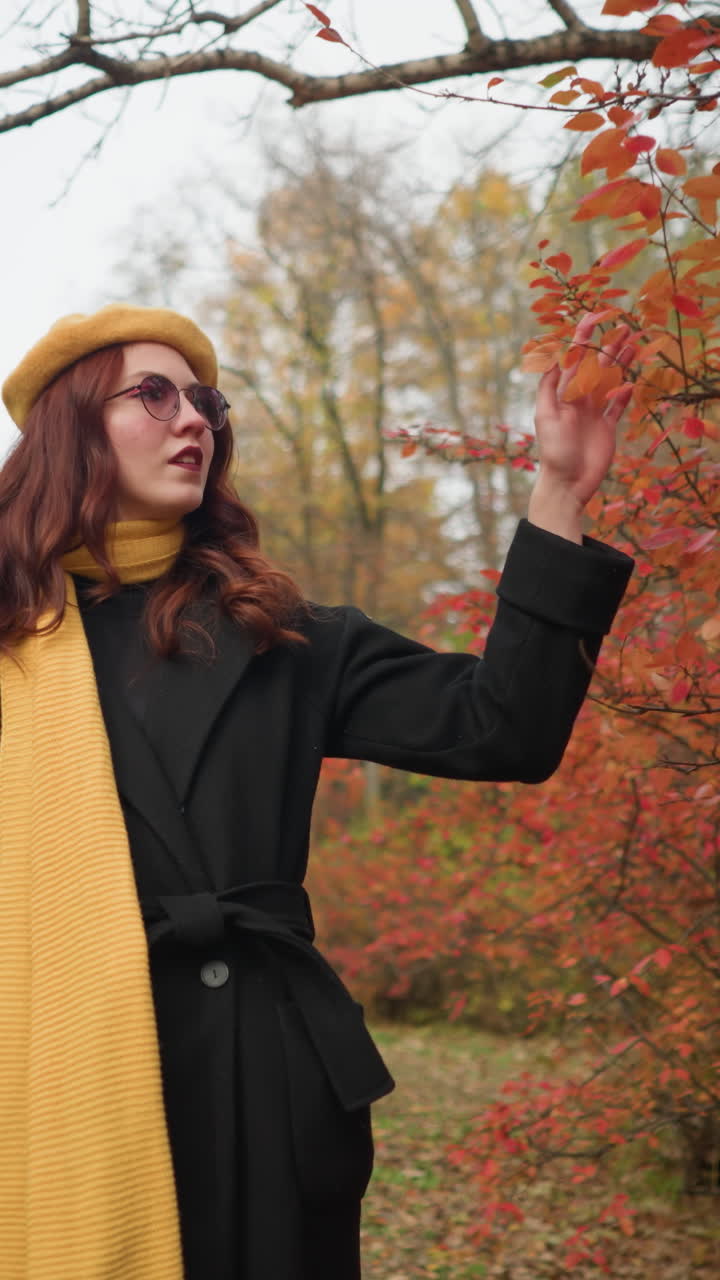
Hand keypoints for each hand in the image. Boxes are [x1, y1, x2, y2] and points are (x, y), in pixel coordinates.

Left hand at [528, 315, 633, 541]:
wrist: (568, 484)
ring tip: (633, 345)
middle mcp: (578, 400)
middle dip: (608, 346)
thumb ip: (548, 387)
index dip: (582, 339)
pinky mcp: (606, 429)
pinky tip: (633, 382)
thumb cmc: (554, 452)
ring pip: (610, 382)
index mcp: (563, 394)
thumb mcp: (545, 416)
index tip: (592, 318)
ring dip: (621, 364)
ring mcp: (593, 414)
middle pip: (596, 367)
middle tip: (624, 326)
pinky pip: (617, 407)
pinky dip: (624, 394)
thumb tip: (552, 357)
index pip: (573, 360)